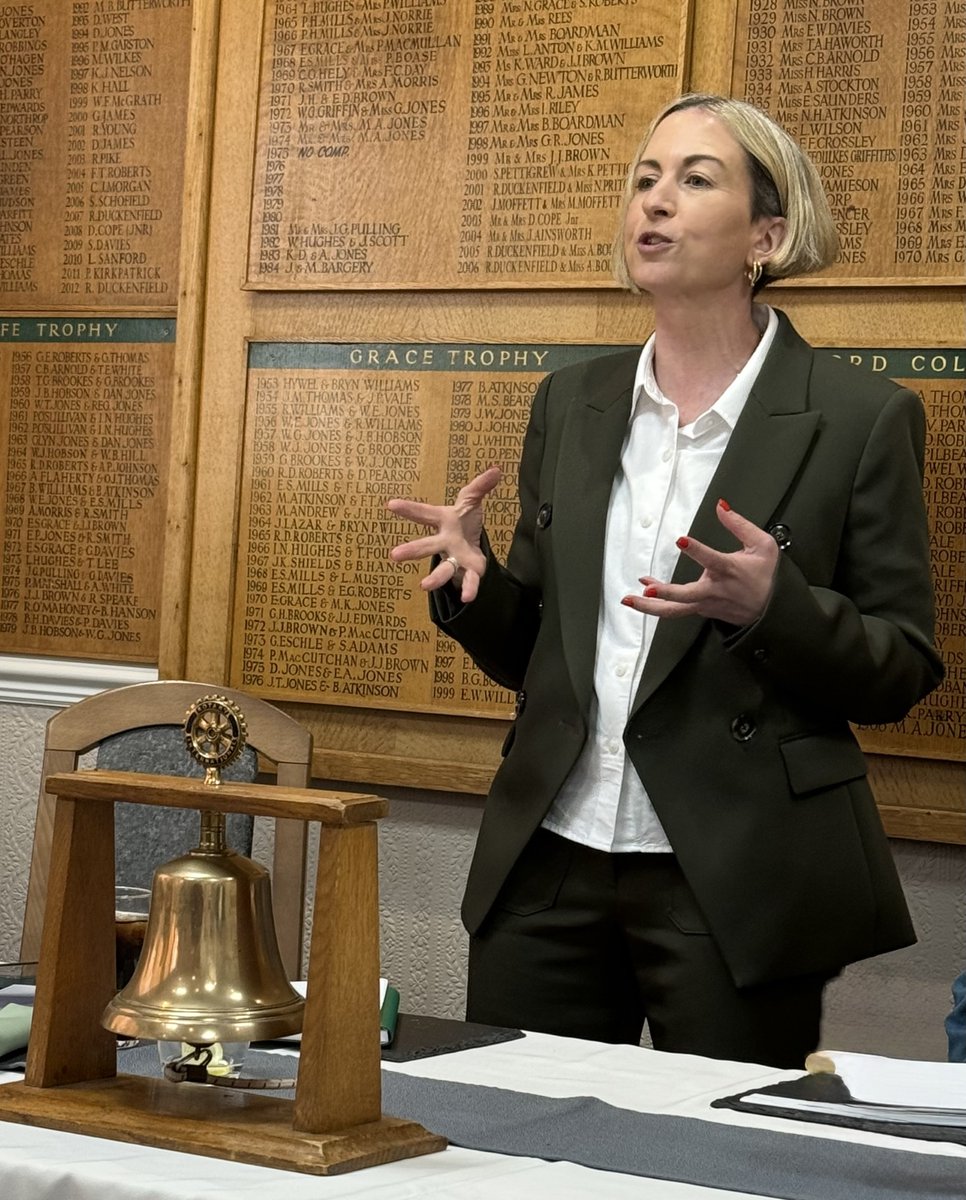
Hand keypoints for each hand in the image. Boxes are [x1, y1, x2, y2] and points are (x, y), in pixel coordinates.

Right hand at [387, 466, 502, 602]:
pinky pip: (467, 580)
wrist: (471, 543)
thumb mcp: (471, 500)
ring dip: (434, 577)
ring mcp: (454, 558)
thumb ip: (481, 486)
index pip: (423, 513)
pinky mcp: (467, 570)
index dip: (408, 509)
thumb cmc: (465, 521)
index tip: (391, 505)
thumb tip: (496, 470)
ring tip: (423, 586)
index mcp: (443, 521)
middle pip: (427, 546)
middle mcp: (444, 541)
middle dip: (412, 550)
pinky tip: (466, 598)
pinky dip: (467, 588)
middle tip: (394, 556)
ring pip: (443, 568)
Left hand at [621, 499, 779, 626]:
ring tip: (629, 600)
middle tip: (647, 590)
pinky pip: (677, 608)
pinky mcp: (702, 609)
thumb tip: (721, 506)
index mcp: (729, 569)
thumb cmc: (768, 576)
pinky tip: (645, 589)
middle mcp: (714, 589)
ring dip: (650, 607)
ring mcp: (706, 603)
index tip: (681, 540)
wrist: (774, 610)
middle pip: (685, 595)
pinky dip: (658, 601)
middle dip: (665, 593)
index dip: (696, 550)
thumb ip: (739, 525)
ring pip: (675, 609)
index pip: (711, 559)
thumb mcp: (763, 545)